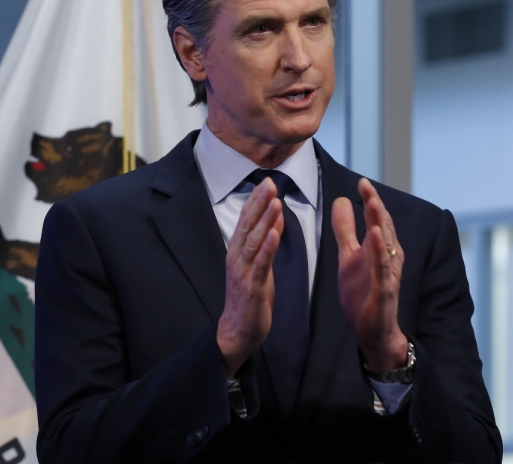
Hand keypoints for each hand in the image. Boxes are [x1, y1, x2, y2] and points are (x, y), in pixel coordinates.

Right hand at [216, 178, 283, 377]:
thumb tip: (275, 216)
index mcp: (238, 250)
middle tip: (270, 183)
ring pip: (254, 241)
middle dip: (259, 203)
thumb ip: (266, 240)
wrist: (237, 331)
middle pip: (248, 225)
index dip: (256, 200)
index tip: (266, 181)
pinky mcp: (252, 287)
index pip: (246, 219)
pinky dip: (268, 248)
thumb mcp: (260, 264)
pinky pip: (261, 264)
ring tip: (275, 202)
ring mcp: (243, 272)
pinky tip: (275, 234)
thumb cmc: (249, 297)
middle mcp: (237, 257)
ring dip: (264, 220)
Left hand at [332, 178, 408, 370]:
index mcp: (379, 247)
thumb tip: (341, 200)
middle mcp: (388, 256)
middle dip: (375, 204)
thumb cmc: (363, 293)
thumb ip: (345, 229)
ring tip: (372, 202)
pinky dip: (379, 250)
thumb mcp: (349, 256)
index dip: (370, 200)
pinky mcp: (385, 289)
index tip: (361, 181)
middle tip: (365, 185)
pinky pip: (382, 267)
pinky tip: (373, 235)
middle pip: (382, 225)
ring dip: (379, 222)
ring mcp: (388, 272)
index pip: (376, 218)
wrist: (372, 331)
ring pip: (385, 243)